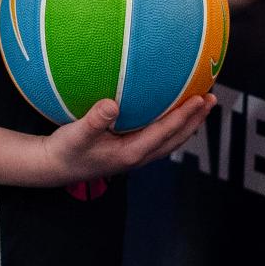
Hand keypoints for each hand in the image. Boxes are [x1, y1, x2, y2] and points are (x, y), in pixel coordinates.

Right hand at [37, 93, 213, 188]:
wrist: (54, 167)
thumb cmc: (64, 150)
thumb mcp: (75, 134)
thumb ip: (94, 120)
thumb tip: (112, 105)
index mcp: (130, 153)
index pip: (165, 132)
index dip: (184, 115)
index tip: (200, 98)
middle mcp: (137, 156)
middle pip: (175, 138)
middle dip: (195, 120)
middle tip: (211, 99)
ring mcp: (135, 156)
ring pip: (170, 141)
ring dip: (188, 125)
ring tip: (201, 107)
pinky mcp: (129, 152)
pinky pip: (159, 139)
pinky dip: (172, 127)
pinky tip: (172, 114)